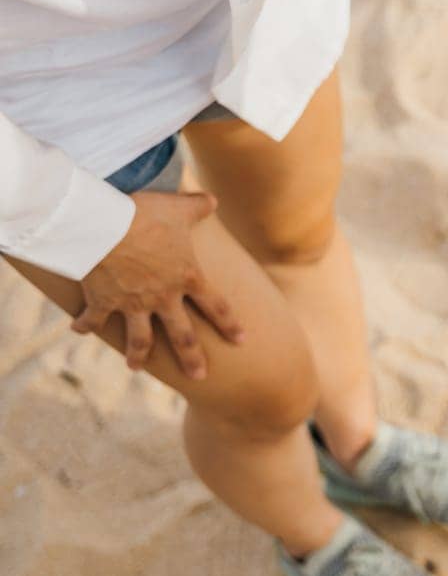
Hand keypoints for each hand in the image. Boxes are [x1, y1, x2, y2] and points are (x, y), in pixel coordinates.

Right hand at [73, 191, 242, 378]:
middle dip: (193, 359)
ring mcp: (132, 304)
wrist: (102, 225)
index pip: (216, 306)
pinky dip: (85, 326)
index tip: (241, 340)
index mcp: (187, 278)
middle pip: (184, 336)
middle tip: (199, 376)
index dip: (230, 324)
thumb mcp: (176, 208)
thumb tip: (212, 199)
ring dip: (138, 354)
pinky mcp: (103, 302)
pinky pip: (94, 320)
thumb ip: (197, 206)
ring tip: (136, 367)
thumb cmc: (144, 214)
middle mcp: (163, 297)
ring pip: (140, 339)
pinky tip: (78, 331)